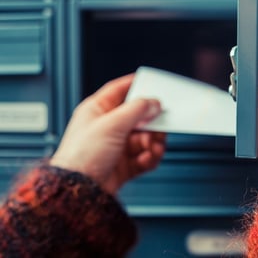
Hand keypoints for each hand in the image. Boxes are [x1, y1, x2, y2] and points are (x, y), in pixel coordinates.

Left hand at [50, 74, 165, 194]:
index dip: (135, 85)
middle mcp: (107, 127)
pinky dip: (151, 157)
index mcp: (97, 111)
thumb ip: (137, 110)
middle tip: (160, 124)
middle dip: (151, 123)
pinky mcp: (124, 165)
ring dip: (153, 142)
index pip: (119, 91)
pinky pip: (145, 157)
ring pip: (145, 138)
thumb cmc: (82, 156)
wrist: (79, 191)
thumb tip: (153, 102)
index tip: (152, 83)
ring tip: (153, 146)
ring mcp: (116, 147)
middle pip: (138, 117)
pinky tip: (149, 158)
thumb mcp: (112, 124)